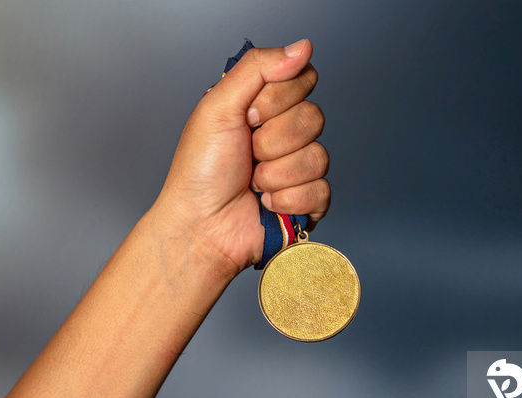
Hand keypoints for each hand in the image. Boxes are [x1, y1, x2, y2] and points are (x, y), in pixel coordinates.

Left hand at [153, 39, 329, 273]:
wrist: (201, 227)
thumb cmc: (200, 172)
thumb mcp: (218, 106)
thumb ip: (259, 68)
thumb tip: (303, 46)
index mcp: (265, 107)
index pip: (303, 80)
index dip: (276, 100)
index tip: (246, 117)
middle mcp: (286, 134)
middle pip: (314, 118)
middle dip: (272, 141)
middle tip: (246, 154)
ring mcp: (299, 169)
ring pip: (318, 156)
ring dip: (276, 174)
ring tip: (252, 183)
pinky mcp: (309, 201)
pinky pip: (321, 190)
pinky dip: (287, 200)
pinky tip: (266, 204)